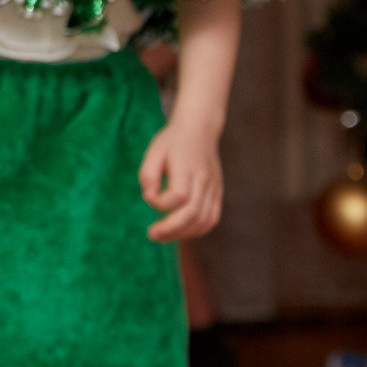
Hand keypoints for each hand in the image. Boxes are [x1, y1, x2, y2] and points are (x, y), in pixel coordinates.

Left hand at [139, 117, 223, 240]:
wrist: (200, 129)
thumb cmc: (172, 141)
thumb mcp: (154, 151)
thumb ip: (148, 174)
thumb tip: (149, 198)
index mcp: (188, 168)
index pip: (179, 195)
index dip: (161, 203)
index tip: (149, 198)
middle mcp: (204, 180)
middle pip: (193, 212)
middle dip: (172, 228)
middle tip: (152, 235)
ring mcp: (214, 188)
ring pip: (205, 219)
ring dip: (184, 233)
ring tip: (163, 236)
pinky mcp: (218, 193)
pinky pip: (212, 218)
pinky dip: (198, 230)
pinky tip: (181, 232)